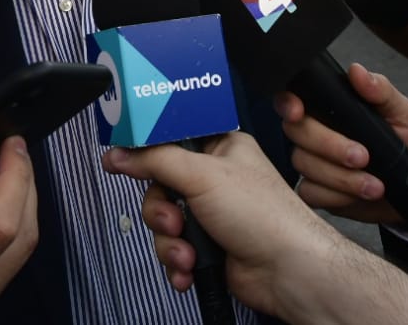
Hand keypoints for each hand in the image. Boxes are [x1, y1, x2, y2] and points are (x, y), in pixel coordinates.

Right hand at [103, 134, 314, 316]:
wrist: (287, 271)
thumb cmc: (266, 216)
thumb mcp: (202, 174)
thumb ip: (155, 160)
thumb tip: (120, 153)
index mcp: (220, 147)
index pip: (171, 137)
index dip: (146, 148)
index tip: (122, 157)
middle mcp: (214, 179)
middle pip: (160, 184)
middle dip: (161, 209)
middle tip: (173, 218)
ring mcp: (210, 214)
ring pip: (164, 220)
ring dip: (169, 241)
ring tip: (186, 251)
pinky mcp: (207, 246)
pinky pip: (173, 248)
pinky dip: (176, 261)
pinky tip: (188, 267)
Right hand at [277, 63, 407, 225]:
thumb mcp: (405, 112)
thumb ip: (381, 91)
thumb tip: (357, 71)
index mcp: (332, 107)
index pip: (295, 97)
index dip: (287, 102)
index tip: (298, 111)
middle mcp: (318, 132)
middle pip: (297, 132)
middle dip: (329, 146)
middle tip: (362, 156)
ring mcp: (316, 162)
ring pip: (303, 164)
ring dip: (340, 177)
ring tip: (375, 184)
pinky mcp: (322, 191)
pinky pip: (310, 193)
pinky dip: (335, 196)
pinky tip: (359, 195)